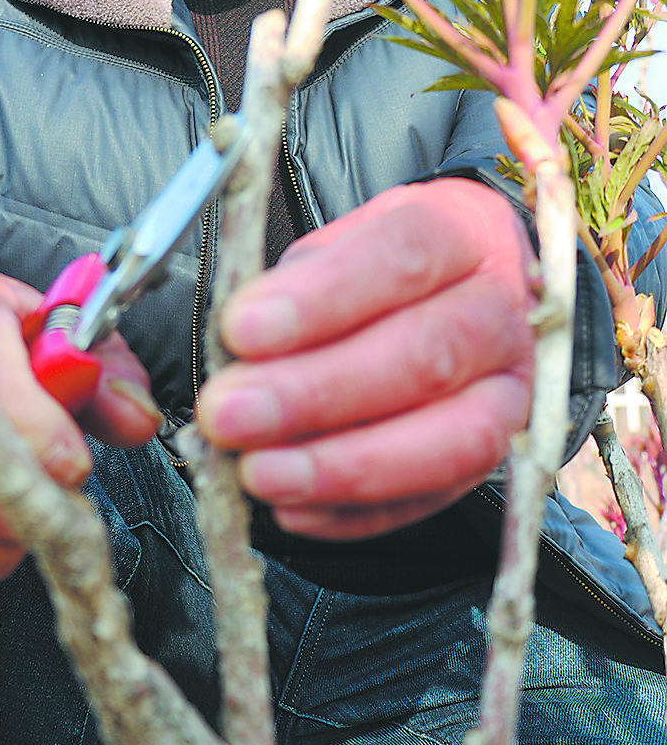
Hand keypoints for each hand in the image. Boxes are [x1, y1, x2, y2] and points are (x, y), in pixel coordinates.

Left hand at [197, 180, 535, 538]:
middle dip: (318, 393)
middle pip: (428, 354)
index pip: (402, 256)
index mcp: (460, 232)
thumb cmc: (380, 269)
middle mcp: (501, 310)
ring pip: (454, 439)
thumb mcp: (337, 246)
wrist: (459, 289)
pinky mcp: (502, 459)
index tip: (242, 329)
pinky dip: (360, 513)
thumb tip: (237, 349)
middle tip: (231, 412)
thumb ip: (292, 289)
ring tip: (259, 473)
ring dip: (344, 466)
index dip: (321, 298)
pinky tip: (295, 508)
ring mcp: (514, 391)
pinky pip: (438, 498)